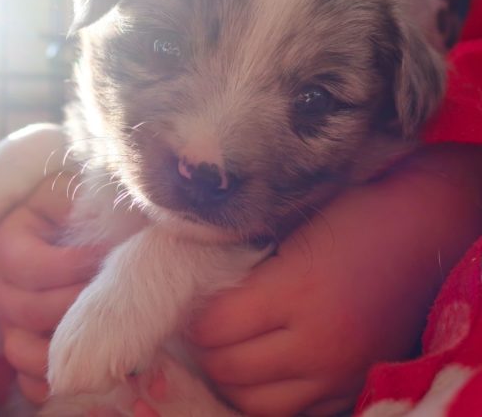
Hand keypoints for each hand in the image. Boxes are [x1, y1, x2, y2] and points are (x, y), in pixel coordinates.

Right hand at [0, 175, 105, 404]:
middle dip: (68, 304)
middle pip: (18, 310)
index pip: (18, 266)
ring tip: (100, 338)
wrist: (131, 194)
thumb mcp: (43, 155)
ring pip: (21, 347)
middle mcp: (14, 277)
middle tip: (111, 293)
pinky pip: (36, 370)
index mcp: (13, 237)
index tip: (101, 257)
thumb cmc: (87, 168)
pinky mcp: (50, 332)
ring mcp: (30, 308)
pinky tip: (75, 373)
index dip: (60, 268)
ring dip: (56, 349)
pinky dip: (49, 378)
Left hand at [189, 145, 481, 415]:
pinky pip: (301, 411)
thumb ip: (248, 274)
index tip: (193, 312)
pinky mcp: (357, 384)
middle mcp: (319, 341)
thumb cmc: (355, 218)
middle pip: (231, 371)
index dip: (195, 322)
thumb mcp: (292, 235)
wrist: (422, 231)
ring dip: (234, 383)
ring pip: (260, 405)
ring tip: (229, 357)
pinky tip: (268, 373)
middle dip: (206, 353)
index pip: (216, 329)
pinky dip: (275, 397)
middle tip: (204, 334)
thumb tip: (206, 303)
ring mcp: (341, 370)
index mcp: (296, 291)